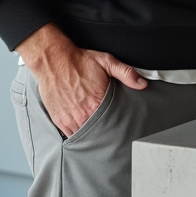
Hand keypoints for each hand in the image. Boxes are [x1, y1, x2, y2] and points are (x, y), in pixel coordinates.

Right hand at [16, 24, 146, 136]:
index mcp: (97, 102)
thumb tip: (142, 83)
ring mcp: (70, 119)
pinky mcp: (59, 120)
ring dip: (91, 134)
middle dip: (104, 132)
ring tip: (97, 131)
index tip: (120, 125)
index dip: (116, 125)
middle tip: (110, 130)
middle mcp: (83, 114)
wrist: (54, 60)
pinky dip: (78, 134)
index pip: (111, 122)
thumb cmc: (79, 61)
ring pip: (84, 136)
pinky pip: (70, 135)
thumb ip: (126, 73)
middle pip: (98, 132)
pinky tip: (84, 130)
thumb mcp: (106, 62)